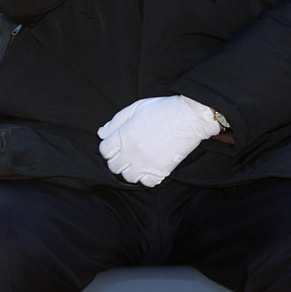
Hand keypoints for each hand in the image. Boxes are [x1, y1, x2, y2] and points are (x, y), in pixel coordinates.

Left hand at [97, 94, 220, 186]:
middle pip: (113, 166)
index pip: (104, 151)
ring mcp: (146, 164)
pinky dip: (147, 178)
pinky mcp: (161, 171)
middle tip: (127, 153)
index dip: (109, 148)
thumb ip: (116, 122)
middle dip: (117, 160)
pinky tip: (150, 167)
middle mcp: (132, 152)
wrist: (189, 117)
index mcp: (124, 135)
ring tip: (138, 161)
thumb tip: (102, 133)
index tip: (117, 145)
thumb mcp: (135, 108)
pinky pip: (147, 183)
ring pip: (128, 177)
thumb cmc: (162, 109)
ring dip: (131, 170)